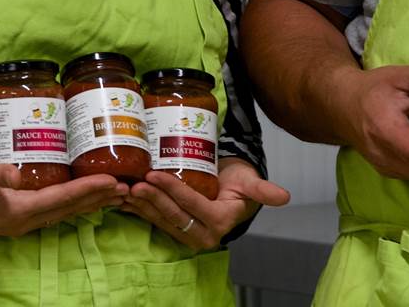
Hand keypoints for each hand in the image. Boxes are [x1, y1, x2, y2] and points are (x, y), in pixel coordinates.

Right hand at [0, 160, 127, 235]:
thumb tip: (16, 173)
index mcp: (18, 210)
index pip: (62, 200)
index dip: (89, 190)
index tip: (114, 181)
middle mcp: (24, 221)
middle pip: (70, 209)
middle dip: (99, 198)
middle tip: (128, 188)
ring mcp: (20, 222)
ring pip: (64, 212)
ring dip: (89, 202)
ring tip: (115, 194)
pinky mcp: (16, 216)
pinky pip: (53, 211)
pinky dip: (73, 203)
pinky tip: (82, 197)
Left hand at [123, 158, 290, 249]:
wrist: (230, 188)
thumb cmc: (239, 182)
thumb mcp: (251, 183)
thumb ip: (263, 191)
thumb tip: (285, 197)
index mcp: (220, 222)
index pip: (192, 205)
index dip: (173, 190)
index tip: (155, 174)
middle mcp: (202, 234)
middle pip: (173, 215)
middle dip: (153, 199)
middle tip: (136, 182)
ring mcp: (186, 234)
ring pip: (160, 220)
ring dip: (142, 206)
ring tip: (126, 188)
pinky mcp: (174, 229)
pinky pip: (154, 221)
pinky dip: (138, 210)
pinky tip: (124, 198)